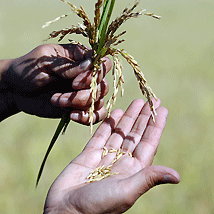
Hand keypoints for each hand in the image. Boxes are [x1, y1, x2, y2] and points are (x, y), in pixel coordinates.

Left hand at [1, 43, 110, 122]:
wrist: (16, 91)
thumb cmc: (27, 71)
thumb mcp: (44, 63)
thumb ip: (67, 65)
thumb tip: (90, 65)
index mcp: (78, 58)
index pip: (102, 63)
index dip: (95, 74)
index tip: (75, 82)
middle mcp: (85, 76)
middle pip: (103, 85)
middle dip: (85, 93)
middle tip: (65, 92)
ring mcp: (83, 92)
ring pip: (99, 101)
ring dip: (80, 104)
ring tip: (58, 101)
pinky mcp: (78, 107)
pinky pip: (94, 115)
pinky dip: (87, 117)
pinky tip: (71, 116)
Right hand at [44, 99, 179, 213]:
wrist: (66, 210)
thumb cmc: (97, 206)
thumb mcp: (127, 191)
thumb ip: (148, 178)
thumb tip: (177, 176)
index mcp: (133, 170)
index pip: (149, 143)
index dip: (156, 126)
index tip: (162, 109)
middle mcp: (121, 162)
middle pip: (136, 134)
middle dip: (144, 117)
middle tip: (151, 100)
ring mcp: (105, 157)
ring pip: (120, 132)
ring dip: (129, 117)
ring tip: (136, 102)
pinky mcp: (89, 154)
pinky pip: (102, 135)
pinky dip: (109, 123)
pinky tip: (116, 112)